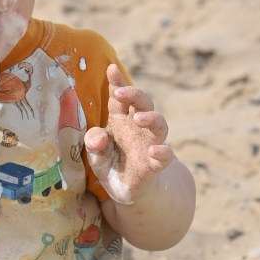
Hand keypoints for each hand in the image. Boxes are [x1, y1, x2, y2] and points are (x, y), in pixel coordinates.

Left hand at [84, 64, 172, 203]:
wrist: (128, 190)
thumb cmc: (111, 164)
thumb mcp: (96, 155)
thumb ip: (94, 144)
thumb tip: (98, 137)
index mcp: (120, 120)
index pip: (120, 98)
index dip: (117, 82)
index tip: (111, 69)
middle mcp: (138, 128)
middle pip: (143, 103)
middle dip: (135, 94)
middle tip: (122, 92)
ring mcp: (149, 144)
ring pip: (159, 124)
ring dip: (151, 117)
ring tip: (139, 118)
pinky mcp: (156, 164)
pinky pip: (165, 155)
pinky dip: (162, 152)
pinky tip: (154, 151)